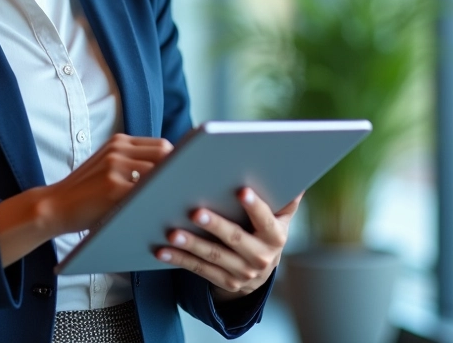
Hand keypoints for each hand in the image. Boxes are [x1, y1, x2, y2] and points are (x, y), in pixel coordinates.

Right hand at [39, 133, 173, 235]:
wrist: (53, 206)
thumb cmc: (84, 194)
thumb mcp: (106, 168)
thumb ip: (131, 164)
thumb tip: (169, 175)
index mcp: (118, 142)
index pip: (160, 144)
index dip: (175, 160)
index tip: (186, 175)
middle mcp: (118, 148)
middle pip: (164, 152)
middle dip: (177, 171)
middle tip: (186, 190)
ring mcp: (115, 165)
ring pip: (158, 171)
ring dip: (171, 186)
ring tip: (179, 203)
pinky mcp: (112, 186)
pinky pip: (145, 191)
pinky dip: (157, 201)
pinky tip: (162, 212)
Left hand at [154, 188, 302, 300]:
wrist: (261, 270)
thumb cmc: (265, 229)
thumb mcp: (280, 216)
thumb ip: (285, 198)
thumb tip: (294, 175)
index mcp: (275, 236)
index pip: (266, 221)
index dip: (255, 207)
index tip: (241, 190)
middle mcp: (260, 257)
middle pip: (236, 240)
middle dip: (215, 226)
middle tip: (195, 211)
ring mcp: (242, 273)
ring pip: (213, 257)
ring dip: (192, 244)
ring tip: (172, 232)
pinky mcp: (224, 282)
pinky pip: (199, 269)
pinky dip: (179, 259)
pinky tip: (162, 250)